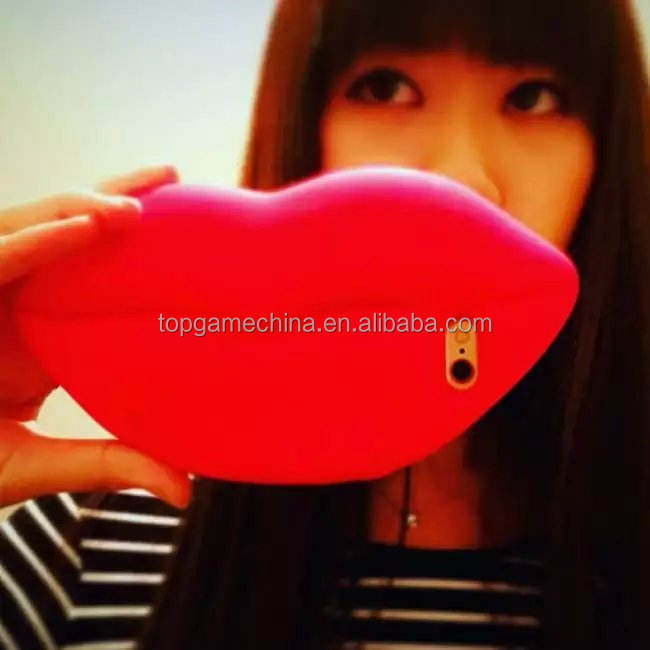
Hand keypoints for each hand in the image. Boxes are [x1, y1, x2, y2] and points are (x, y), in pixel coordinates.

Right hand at [0, 165, 191, 507]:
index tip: (191, 231)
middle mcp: (16, 302)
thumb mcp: (38, 464)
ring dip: (79, 209)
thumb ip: (108, 464)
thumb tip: (184, 489)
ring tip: (135, 209)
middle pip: (68, 234)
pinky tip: (83, 229)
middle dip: (116, 201)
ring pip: (30, 229)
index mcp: (44, 333)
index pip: (96, 275)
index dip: (137, 245)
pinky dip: (36, 242)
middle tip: (172, 181)